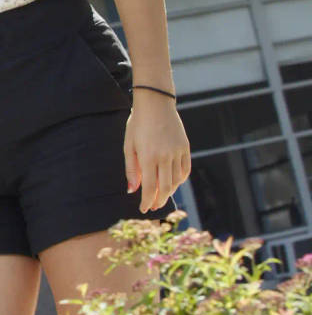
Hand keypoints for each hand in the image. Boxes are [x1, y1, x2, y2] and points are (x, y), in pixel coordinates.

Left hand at [125, 94, 190, 212]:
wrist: (156, 104)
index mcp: (148, 156)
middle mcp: (165, 156)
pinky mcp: (185, 148)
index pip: (150, 187)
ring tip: (161, 196)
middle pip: (165, 187)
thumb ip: (132, 169)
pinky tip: (172, 183)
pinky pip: (185, 170)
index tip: (143, 209)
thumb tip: (132, 190)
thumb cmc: (138, 125)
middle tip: (153, 207)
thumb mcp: (129, 146)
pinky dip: (179, 180)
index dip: (147, 201)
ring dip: (169, 191)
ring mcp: (177, 152)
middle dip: (159, 200)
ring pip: (176, 180)